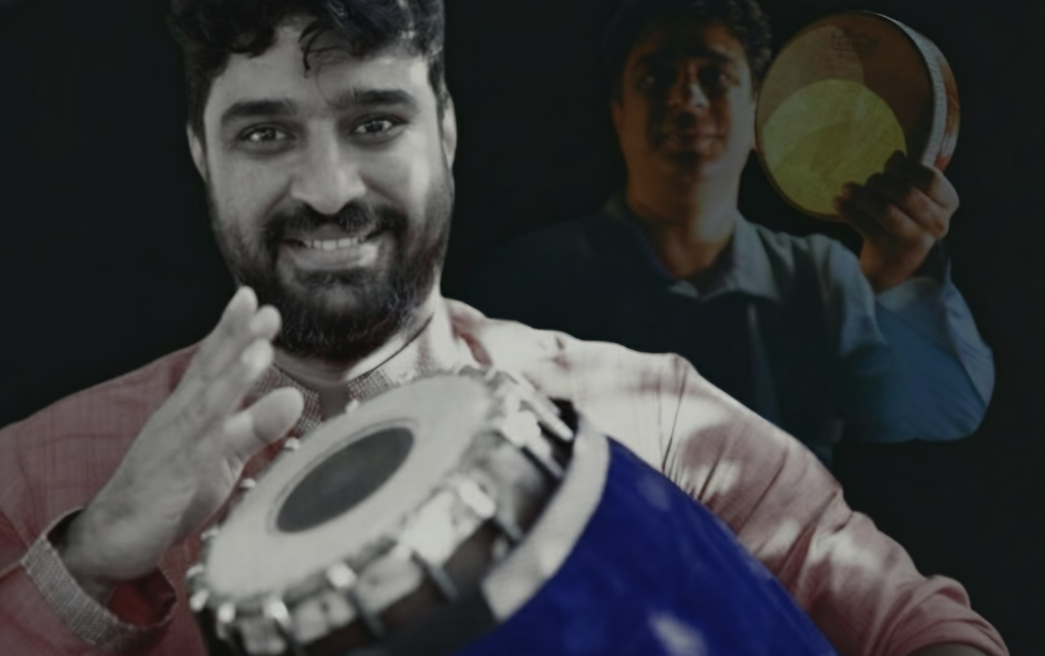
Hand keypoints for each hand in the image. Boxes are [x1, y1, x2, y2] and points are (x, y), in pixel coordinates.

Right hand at [59, 287, 303, 599]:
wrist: (111, 539)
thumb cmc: (168, 495)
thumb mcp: (222, 456)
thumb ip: (256, 425)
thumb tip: (294, 397)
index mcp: (189, 411)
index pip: (211, 363)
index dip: (230, 331)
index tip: (251, 298)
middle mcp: (179, 419)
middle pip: (209, 372)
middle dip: (236, 338)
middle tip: (262, 308)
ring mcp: (175, 445)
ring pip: (207, 403)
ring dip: (234, 374)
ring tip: (260, 346)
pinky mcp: (175, 477)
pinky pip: (201, 450)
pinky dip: (224, 430)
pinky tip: (240, 419)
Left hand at [832, 151, 958, 292]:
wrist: (896, 264)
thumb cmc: (907, 219)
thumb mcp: (917, 199)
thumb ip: (911, 178)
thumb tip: (897, 155)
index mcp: (948, 204)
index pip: (931, 179)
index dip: (907, 167)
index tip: (889, 163)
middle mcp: (936, 224)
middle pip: (906, 194)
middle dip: (881, 182)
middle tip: (868, 180)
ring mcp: (913, 240)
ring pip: (885, 210)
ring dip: (862, 195)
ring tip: (846, 188)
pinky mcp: (889, 251)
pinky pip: (865, 226)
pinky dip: (849, 211)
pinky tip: (838, 202)